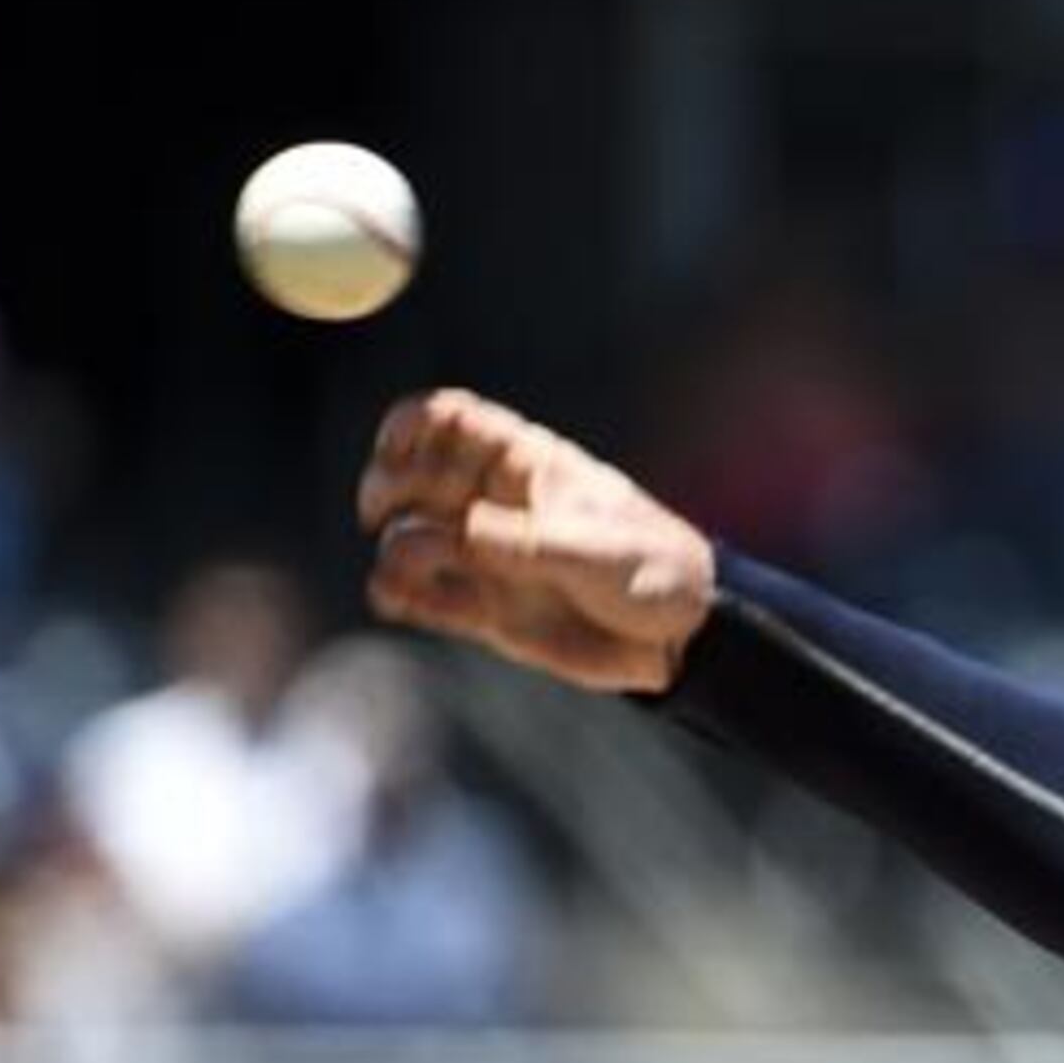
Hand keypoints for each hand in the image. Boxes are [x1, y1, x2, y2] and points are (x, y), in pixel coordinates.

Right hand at [356, 389, 718, 693]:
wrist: (682, 640)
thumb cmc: (654, 571)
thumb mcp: (593, 550)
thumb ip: (522, 543)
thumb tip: (456, 533)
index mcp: (526, 466)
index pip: (452, 422)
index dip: (411, 425)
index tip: (393, 449)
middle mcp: (496, 505)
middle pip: (413, 475)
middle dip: (386, 486)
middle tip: (380, 512)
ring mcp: (487, 557)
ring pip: (410, 536)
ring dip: (393, 548)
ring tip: (402, 576)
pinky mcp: (485, 609)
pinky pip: (423, 595)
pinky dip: (398, 594)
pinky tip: (394, 599)